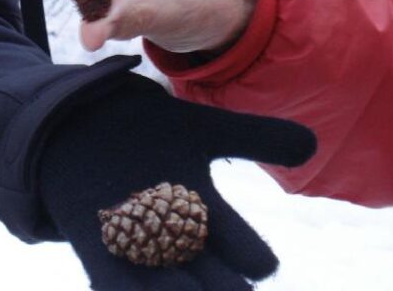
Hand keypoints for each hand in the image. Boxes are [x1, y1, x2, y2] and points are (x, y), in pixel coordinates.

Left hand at [39, 74, 315, 290]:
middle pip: (211, 277)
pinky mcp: (95, 245)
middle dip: (223, 288)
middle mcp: (176, 239)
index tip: (261, 263)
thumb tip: (310, 146)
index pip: (245, 252)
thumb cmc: (147, 125)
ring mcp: (136, 243)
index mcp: (207, 215)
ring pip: (167, 285)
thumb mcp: (202, 128)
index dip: (253, 259)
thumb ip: (254, 136)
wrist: (82, 119)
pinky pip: (112, 282)